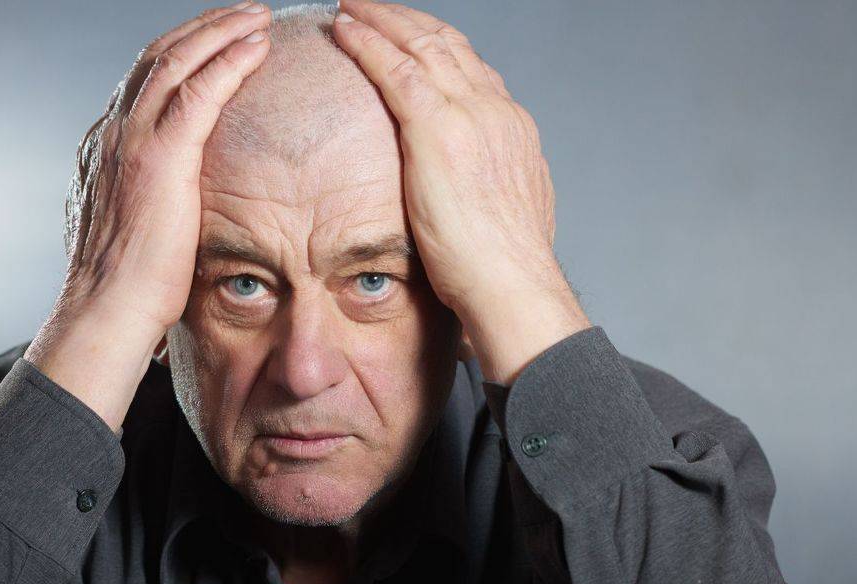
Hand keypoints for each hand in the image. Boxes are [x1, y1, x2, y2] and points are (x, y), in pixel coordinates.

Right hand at [26, 3, 272, 431]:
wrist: (107, 310)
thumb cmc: (129, 288)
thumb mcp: (138, 231)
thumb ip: (155, 205)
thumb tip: (181, 213)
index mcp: (107, 147)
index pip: (143, 82)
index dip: (181, 54)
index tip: (214, 41)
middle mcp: (113, 133)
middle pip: (158, 56)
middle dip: (202, 28)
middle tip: (243, 13)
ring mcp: (132, 140)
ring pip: (176, 59)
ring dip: (219, 30)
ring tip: (257, 15)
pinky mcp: (159, 156)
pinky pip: (199, 90)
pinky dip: (228, 59)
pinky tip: (256, 45)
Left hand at [332, 0, 590, 383]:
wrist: (511, 282)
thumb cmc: (502, 270)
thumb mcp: (503, 217)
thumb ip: (487, 193)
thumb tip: (473, 201)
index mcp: (512, 129)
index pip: (472, 70)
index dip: (439, 48)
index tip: (415, 39)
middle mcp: (495, 110)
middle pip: (448, 44)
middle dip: (409, 21)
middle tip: (376, 6)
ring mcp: (469, 113)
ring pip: (421, 44)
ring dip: (383, 18)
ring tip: (353, 5)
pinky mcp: (436, 128)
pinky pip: (395, 68)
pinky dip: (368, 42)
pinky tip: (344, 27)